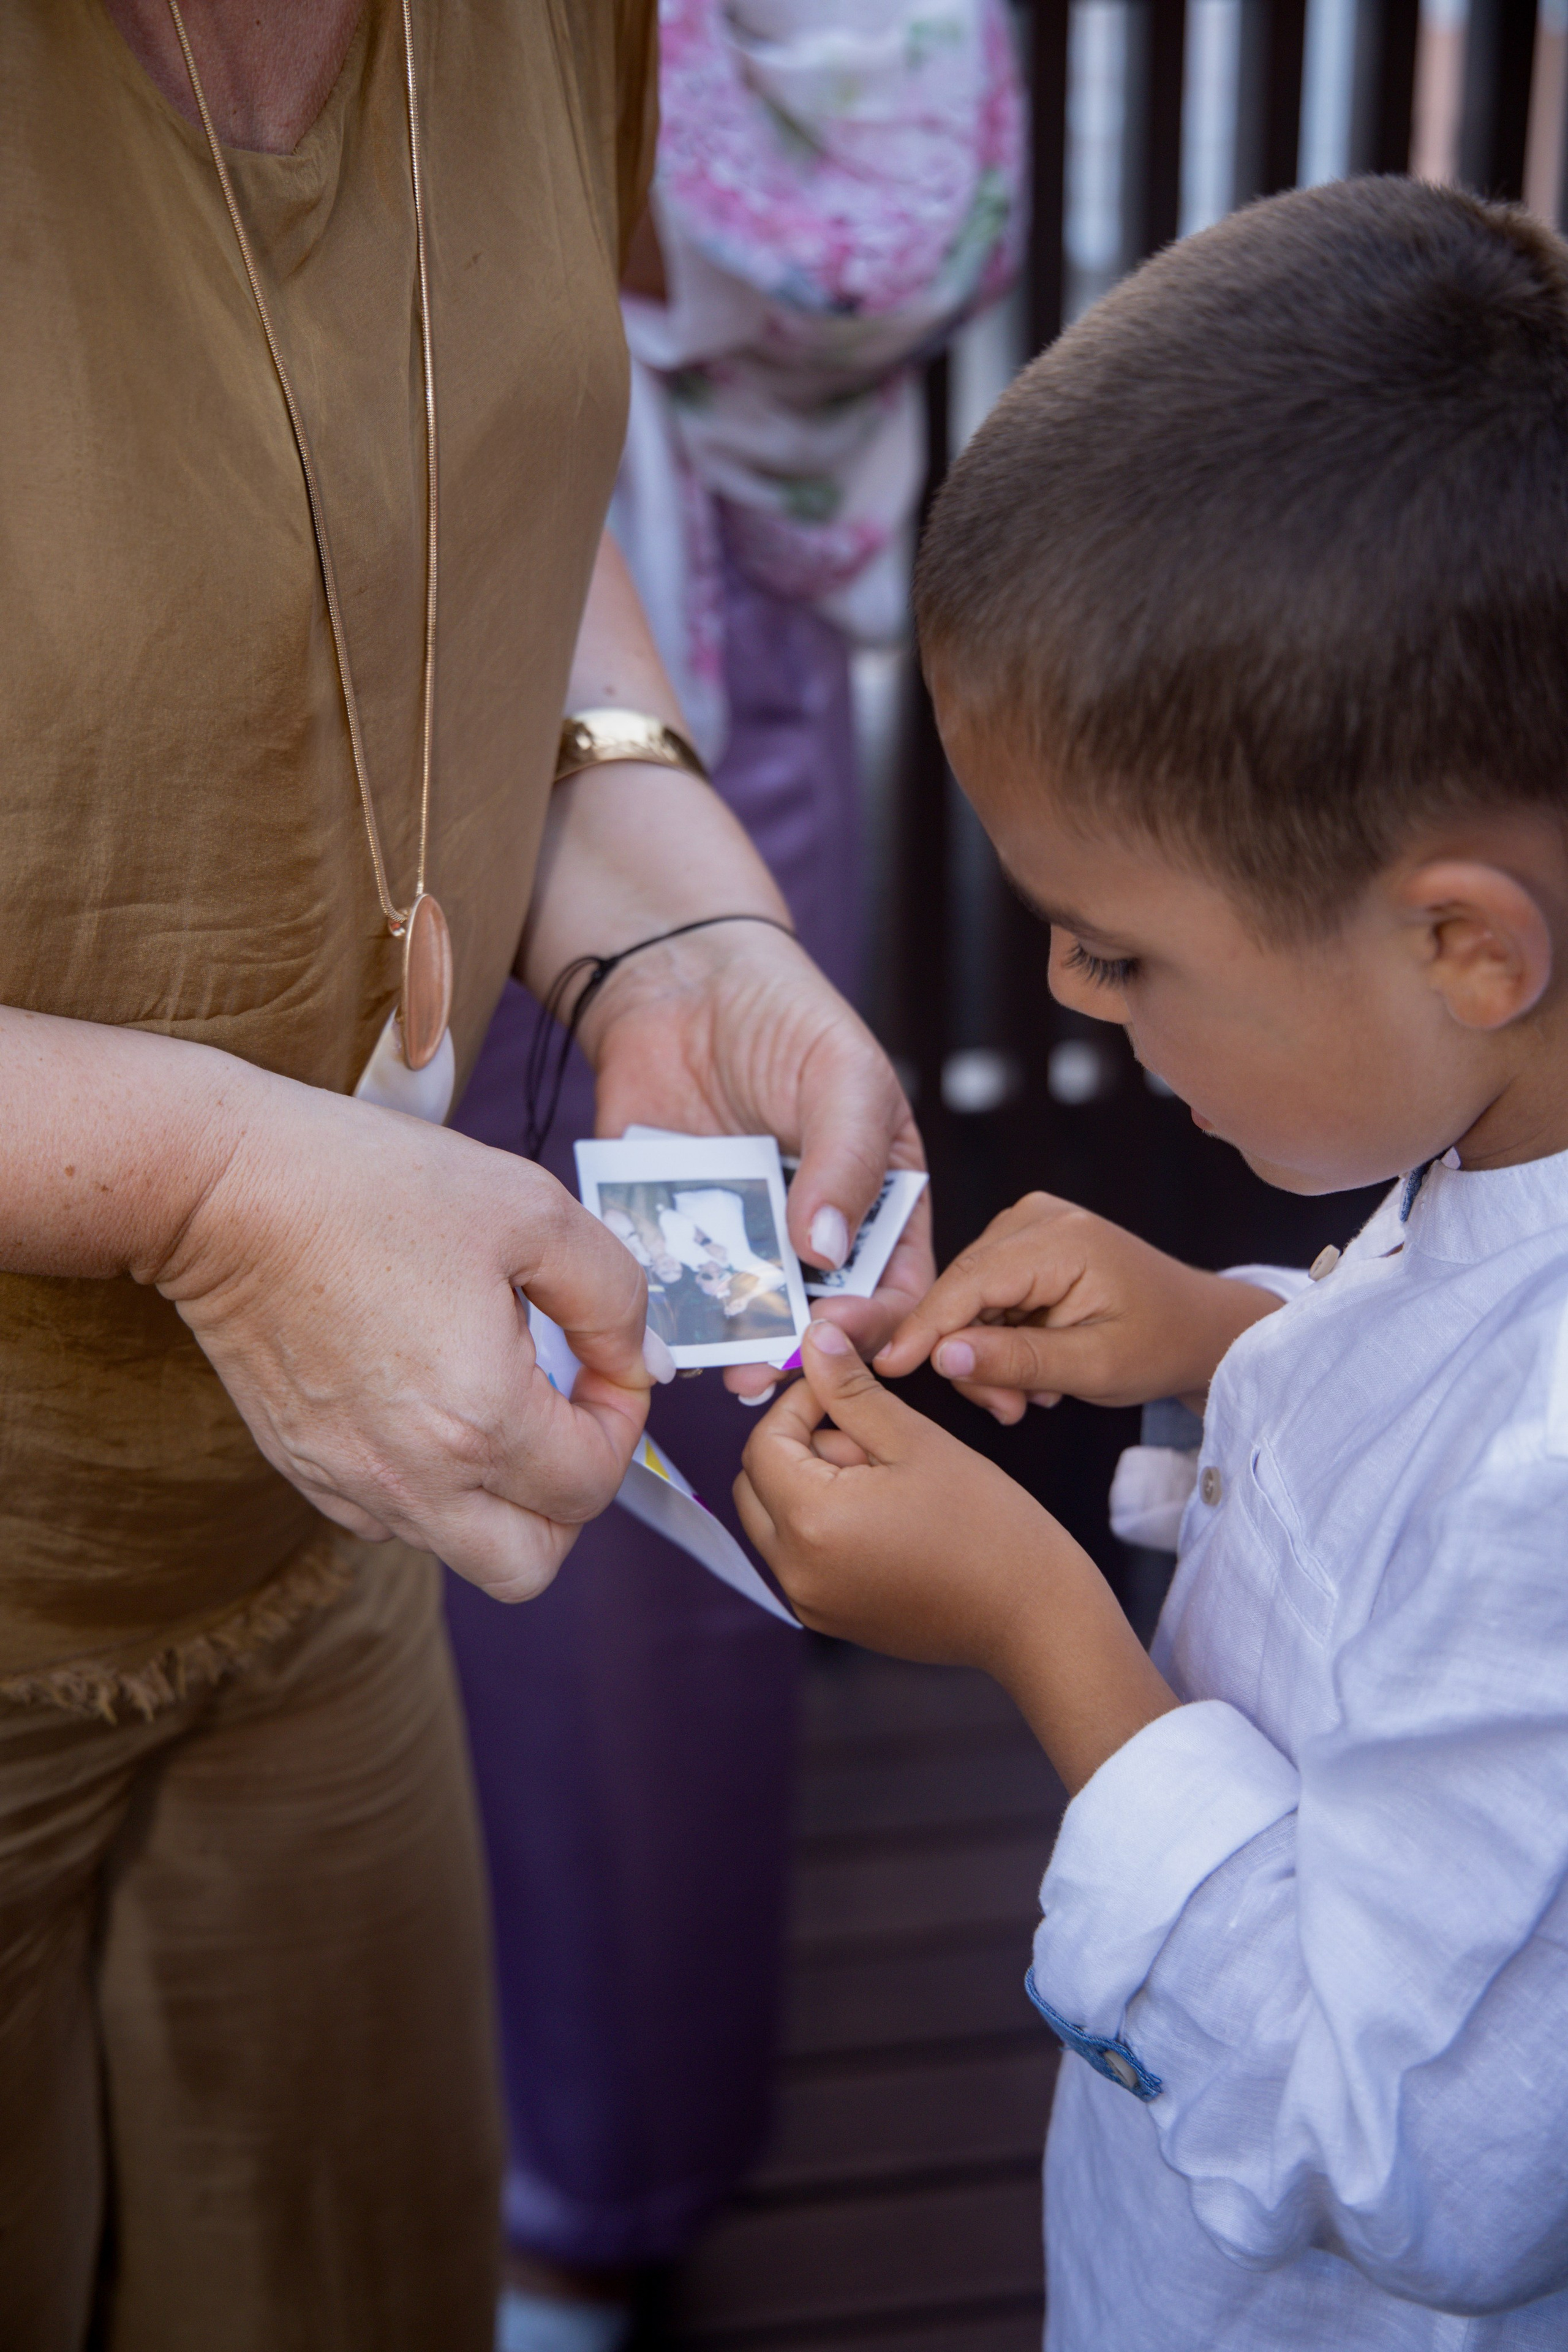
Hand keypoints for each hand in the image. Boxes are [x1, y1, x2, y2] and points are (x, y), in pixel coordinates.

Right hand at [155, 1080, 658, 1601]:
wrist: (225, 1190)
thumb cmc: (373, 1187)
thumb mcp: (532, 1210)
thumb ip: (613, 1296)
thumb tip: (643, 1361)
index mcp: (479, 1421)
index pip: (593, 1484)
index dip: (623, 1420)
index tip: (603, 1359)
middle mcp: (412, 1480)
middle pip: (530, 1564)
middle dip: (571, 1498)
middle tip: (567, 1414)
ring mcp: (348, 1484)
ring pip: (460, 1548)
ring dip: (501, 1495)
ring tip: (495, 1397)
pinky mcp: (302, 1469)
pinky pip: (393, 1518)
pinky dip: (433, 1484)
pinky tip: (429, 1401)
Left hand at [585, 921, 933, 1394]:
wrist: (679, 980)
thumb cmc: (784, 1014)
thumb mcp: (842, 1074)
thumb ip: (848, 1158)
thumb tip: (829, 1252)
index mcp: (877, 1202)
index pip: (895, 1282)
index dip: (877, 1318)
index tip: (841, 1329)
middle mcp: (812, 1234)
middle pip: (819, 1316)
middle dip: (802, 1351)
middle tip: (774, 1369)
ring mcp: (744, 1238)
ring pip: (746, 1316)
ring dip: (737, 1349)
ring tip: (723, 1368)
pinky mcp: (678, 1231)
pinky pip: (675, 1284)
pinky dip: (671, 1311)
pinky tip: (666, 1328)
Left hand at [736, 1323, 1176, 1792]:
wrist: (1034, 1617)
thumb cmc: (989, 1528)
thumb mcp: (916, 1441)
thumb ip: (853, 1390)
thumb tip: (814, 1342)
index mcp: (811, 1521)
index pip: (764, 1443)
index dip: (799, 1403)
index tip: (842, 1386)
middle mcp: (795, 1571)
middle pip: (757, 1484)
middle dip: (798, 1445)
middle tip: (865, 1434)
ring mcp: (810, 1602)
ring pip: (775, 1521)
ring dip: (810, 1485)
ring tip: (883, 1476)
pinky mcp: (831, 1618)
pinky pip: (800, 1558)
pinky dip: (823, 1526)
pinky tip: (885, 1514)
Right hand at [874, 1191, 1280, 1422]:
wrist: (1198, 1327)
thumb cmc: (1160, 1344)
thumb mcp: (1094, 1366)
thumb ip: (1017, 1360)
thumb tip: (942, 1358)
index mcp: (1060, 1238)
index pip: (968, 1282)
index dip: (924, 1328)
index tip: (890, 1369)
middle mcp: (1035, 1217)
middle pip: (961, 1292)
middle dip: (970, 1358)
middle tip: (1008, 1411)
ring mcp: (1028, 1225)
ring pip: (967, 1299)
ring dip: (987, 1356)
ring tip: (1033, 1396)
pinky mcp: (1025, 1243)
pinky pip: (983, 1296)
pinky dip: (997, 1340)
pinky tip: (1033, 1370)